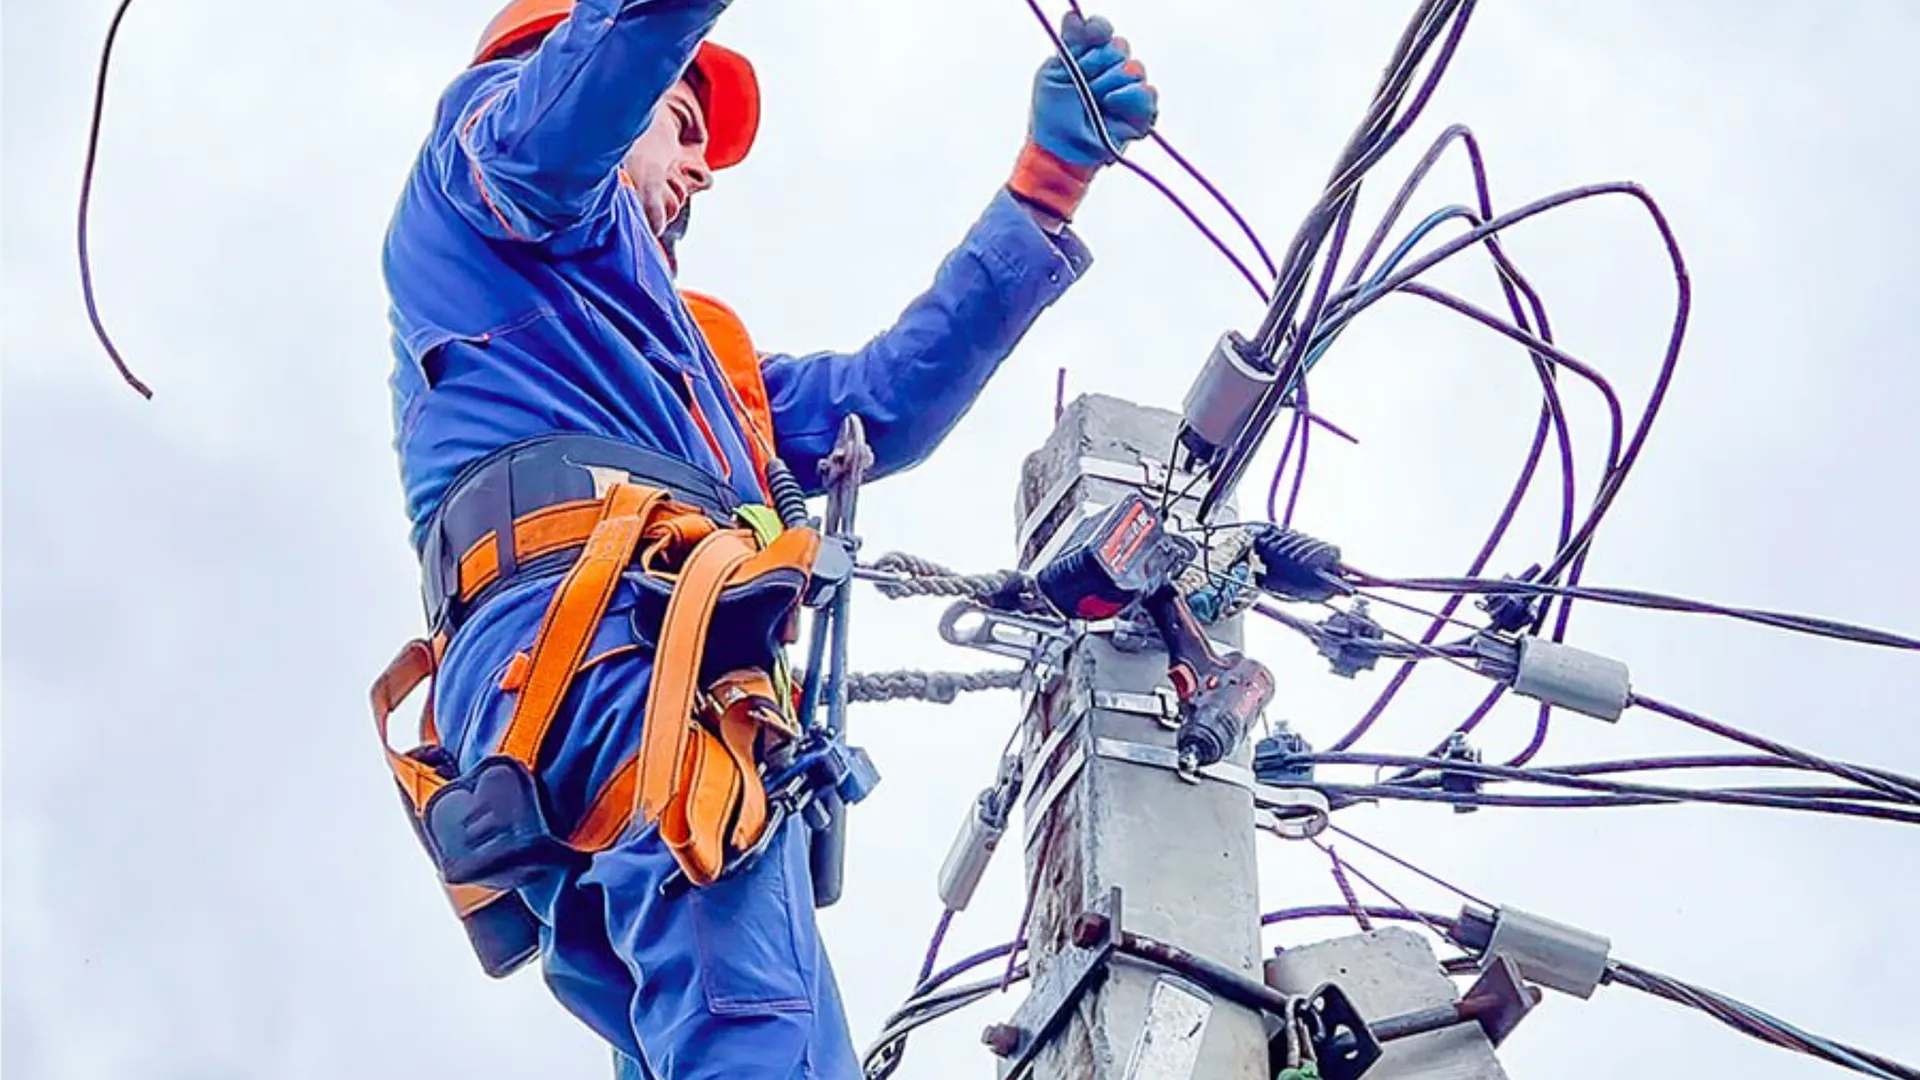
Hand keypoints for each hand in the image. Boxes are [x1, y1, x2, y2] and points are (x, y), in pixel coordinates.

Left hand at [1028, 13, 1158, 168]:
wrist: (1060, 151)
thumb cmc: (1052, 118)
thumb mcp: (1052, 74)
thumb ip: (1070, 45)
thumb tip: (1073, 17)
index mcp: (1089, 59)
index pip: (1104, 32)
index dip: (1099, 31)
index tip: (1091, 37)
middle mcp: (1110, 72)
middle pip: (1120, 47)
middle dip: (1098, 63)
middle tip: (1083, 84)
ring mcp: (1127, 92)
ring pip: (1134, 69)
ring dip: (1110, 84)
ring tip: (1095, 101)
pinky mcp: (1140, 114)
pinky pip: (1147, 93)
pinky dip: (1129, 97)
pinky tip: (1111, 104)